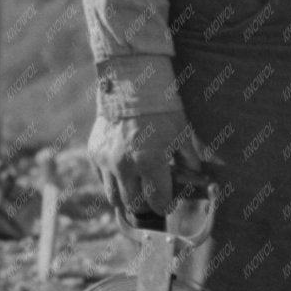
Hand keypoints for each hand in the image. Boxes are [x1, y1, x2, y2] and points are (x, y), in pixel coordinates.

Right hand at [87, 108, 217, 221]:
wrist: (131, 84)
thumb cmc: (162, 109)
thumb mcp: (181, 135)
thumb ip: (189, 161)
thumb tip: (196, 178)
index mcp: (150, 162)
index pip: (158, 202)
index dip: (166, 205)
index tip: (169, 202)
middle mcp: (125, 166)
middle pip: (135, 206)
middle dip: (147, 205)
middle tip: (154, 198)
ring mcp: (106, 161)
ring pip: (114, 198)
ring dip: (128, 198)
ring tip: (138, 190)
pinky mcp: (94, 154)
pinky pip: (102, 180)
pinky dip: (113, 182)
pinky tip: (125, 174)